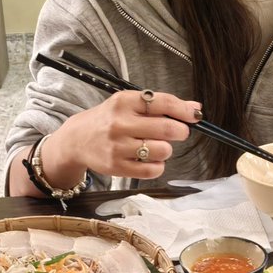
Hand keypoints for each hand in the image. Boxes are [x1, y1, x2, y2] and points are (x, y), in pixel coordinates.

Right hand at [39, 89, 202, 187]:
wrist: (77, 140)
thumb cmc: (109, 119)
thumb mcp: (129, 104)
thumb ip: (161, 105)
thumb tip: (195, 107)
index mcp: (125, 102)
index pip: (163, 103)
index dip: (185, 110)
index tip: (195, 115)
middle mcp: (121, 123)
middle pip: (167, 129)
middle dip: (181, 131)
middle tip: (178, 132)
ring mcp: (118, 147)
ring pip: (163, 150)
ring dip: (167, 149)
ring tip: (158, 145)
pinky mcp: (118, 167)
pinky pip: (152, 170)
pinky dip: (158, 166)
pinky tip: (150, 159)